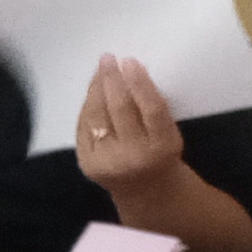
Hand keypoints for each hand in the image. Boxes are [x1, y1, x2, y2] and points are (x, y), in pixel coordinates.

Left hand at [75, 57, 184, 192]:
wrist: (147, 192)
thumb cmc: (160, 152)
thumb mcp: (167, 132)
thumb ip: (151, 107)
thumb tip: (127, 68)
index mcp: (162, 146)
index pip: (151, 109)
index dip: (140, 83)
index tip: (130, 61)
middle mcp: (134, 155)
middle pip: (120, 109)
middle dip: (112, 80)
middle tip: (108, 59)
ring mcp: (108, 161)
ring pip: (97, 115)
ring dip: (96, 88)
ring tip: (100, 70)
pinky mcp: (88, 163)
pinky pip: (84, 126)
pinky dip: (88, 106)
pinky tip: (93, 91)